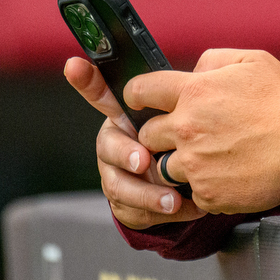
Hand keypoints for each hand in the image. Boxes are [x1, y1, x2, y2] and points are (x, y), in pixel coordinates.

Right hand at [64, 57, 203, 229]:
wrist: (183, 186)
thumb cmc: (183, 140)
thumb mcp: (187, 115)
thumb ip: (187, 94)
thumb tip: (204, 69)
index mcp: (125, 117)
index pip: (100, 93)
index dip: (85, 80)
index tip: (75, 65)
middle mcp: (114, 144)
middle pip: (109, 146)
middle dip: (126, 154)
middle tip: (145, 160)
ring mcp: (115, 175)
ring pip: (120, 186)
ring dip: (147, 194)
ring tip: (172, 200)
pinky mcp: (123, 204)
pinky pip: (134, 212)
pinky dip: (159, 214)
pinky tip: (185, 208)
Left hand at [126, 49, 279, 214]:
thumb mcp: (254, 62)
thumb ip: (214, 60)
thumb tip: (193, 71)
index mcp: (194, 91)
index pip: (141, 90)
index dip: (137, 95)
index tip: (141, 101)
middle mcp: (187, 129)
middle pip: (147, 134)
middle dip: (160, 133)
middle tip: (187, 134)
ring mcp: (195, 165)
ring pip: (164, 166)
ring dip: (180, 162)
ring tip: (210, 157)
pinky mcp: (207, 194)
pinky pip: (189, 192)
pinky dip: (202, 186)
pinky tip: (225, 175)